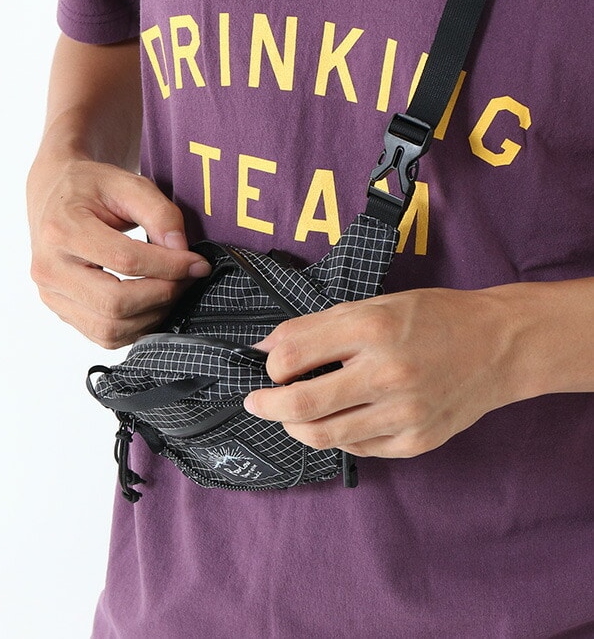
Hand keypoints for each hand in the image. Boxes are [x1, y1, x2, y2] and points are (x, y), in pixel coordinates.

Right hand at [27, 159, 210, 347]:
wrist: (55, 196)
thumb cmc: (91, 188)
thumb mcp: (128, 183)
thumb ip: (160, 213)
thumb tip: (182, 253)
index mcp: (62, 229)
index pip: (125, 261)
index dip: (170, 266)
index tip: (197, 262)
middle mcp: (49, 268)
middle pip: (116, 304)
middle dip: (163, 294)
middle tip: (187, 278)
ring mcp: (52, 296)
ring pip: (111, 329)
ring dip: (153, 314)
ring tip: (172, 289)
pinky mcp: (63, 313)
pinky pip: (106, 337)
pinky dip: (138, 327)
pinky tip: (153, 303)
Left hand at [243, 288, 518, 457]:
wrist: (498, 345)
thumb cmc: (433, 318)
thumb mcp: (374, 306)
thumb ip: (317, 327)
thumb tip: (267, 350)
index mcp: (372, 329)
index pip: (291, 356)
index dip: (268, 365)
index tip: (266, 367)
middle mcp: (387, 374)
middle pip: (299, 404)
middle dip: (265, 406)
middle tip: (256, 403)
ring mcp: (403, 414)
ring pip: (323, 435)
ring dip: (295, 426)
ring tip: (292, 414)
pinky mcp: (415, 442)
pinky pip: (357, 448)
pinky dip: (338, 434)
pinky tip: (342, 418)